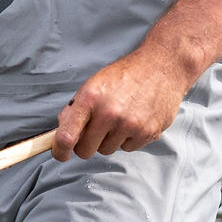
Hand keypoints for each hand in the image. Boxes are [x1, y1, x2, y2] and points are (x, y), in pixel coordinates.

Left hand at [55, 47, 196, 158]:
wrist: (161, 67)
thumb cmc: (125, 76)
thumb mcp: (94, 85)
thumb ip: (76, 109)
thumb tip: (62, 131)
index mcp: (90, 99)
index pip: (67, 136)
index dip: (60, 150)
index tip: (61, 154)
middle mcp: (109, 113)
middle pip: (86, 150)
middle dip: (86, 144)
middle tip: (94, 130)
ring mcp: (129, 125)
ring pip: (107, 150)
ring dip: (109, 140)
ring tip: (119, 119)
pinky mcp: (148, 132)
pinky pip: (127, 149)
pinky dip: (128, 139)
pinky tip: (134, 120)